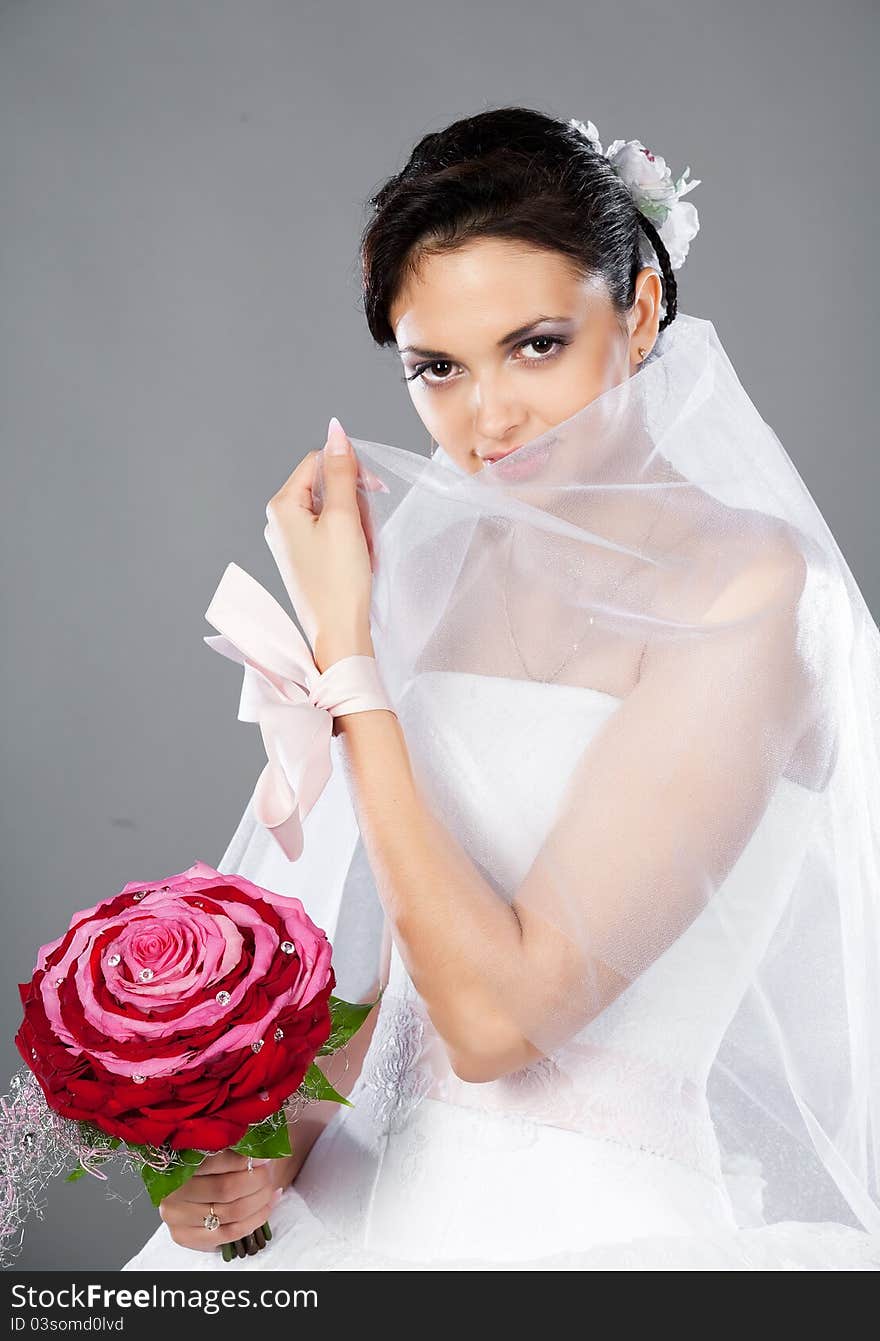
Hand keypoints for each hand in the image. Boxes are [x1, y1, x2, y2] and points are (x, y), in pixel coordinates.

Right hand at [159, 1148, 295, 1253]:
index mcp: (176, 1162)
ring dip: (259, 1201)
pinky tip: (267, 1207)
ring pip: (231, 1213)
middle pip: (226, 1189)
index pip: (216, 1163)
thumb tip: (259, 1149)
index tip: (263, 1158)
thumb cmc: (208, 1162)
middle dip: (256, 1181)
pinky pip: (228, 1233)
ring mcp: (176, 1217)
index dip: (244, 1161)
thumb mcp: (215, 1148)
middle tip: (269, 1173)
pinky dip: (255, 1220)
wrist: (186, 1187)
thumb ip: (231, 1146)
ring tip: (271, 1189)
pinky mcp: (184, 1236)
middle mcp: (172, 1191)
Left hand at [264, 418, 382, 672]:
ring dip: (357, 525)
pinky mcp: (304, 560)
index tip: (375, 490)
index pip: (318, 461)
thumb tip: (336, 430)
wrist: (338, 634)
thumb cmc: (339, 581)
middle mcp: (279, 521)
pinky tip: (359, 562)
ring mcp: (290, 542)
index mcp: (281, 506)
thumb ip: (341, 471)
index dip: (350, 470)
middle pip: (326, 486)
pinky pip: (332, 535)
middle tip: (367, 531)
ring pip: (333, 511)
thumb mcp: (344, 517)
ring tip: (364, 551)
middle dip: (355, 503)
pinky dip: (351, 542)